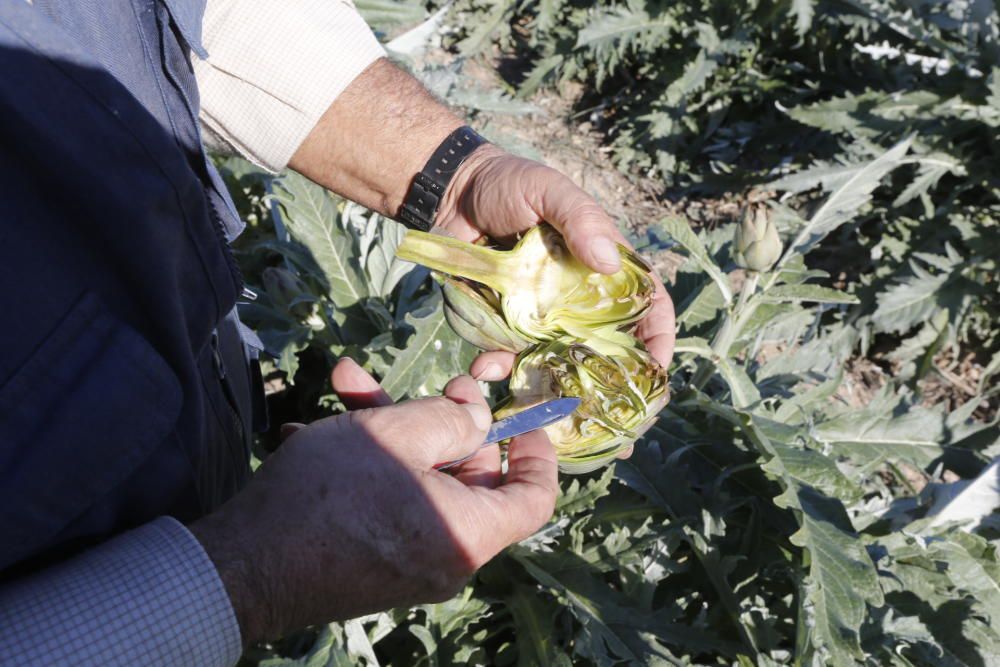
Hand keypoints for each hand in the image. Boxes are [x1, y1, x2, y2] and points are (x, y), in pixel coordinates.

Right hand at [189, 360, 556, 645]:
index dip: (537, 452)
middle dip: (445, 420)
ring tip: (347, 385)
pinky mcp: (370, 565)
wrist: (242, 568)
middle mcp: (446, 557)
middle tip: (433, 382)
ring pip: (419, 482)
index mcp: (469, 532)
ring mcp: (407, 565)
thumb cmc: (327, 496)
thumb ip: (451, 419)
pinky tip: (314, 434)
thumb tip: (479, 418)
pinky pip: (387, 506)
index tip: (522, 417)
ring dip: (391, 431)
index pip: (534, 498)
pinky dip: (366, 467)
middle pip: (470, 480)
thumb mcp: (395, 434)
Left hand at [434, 145, 675, 377]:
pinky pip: (508, 358)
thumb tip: (609, 262)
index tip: (655, 367)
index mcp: (603, 268)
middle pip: (609, 350)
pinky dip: (500, 369)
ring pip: (558, 364)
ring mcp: (541, 318)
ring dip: (551, 386)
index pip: (646, 306)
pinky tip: (485, 368)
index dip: (658, 338)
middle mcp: (577, 301)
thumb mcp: (549, 189)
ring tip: (537, 398)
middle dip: (611, 383)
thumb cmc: (508, 184)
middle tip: (604, 408)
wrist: (450, 194)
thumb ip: (581, 219)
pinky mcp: (504, 327)